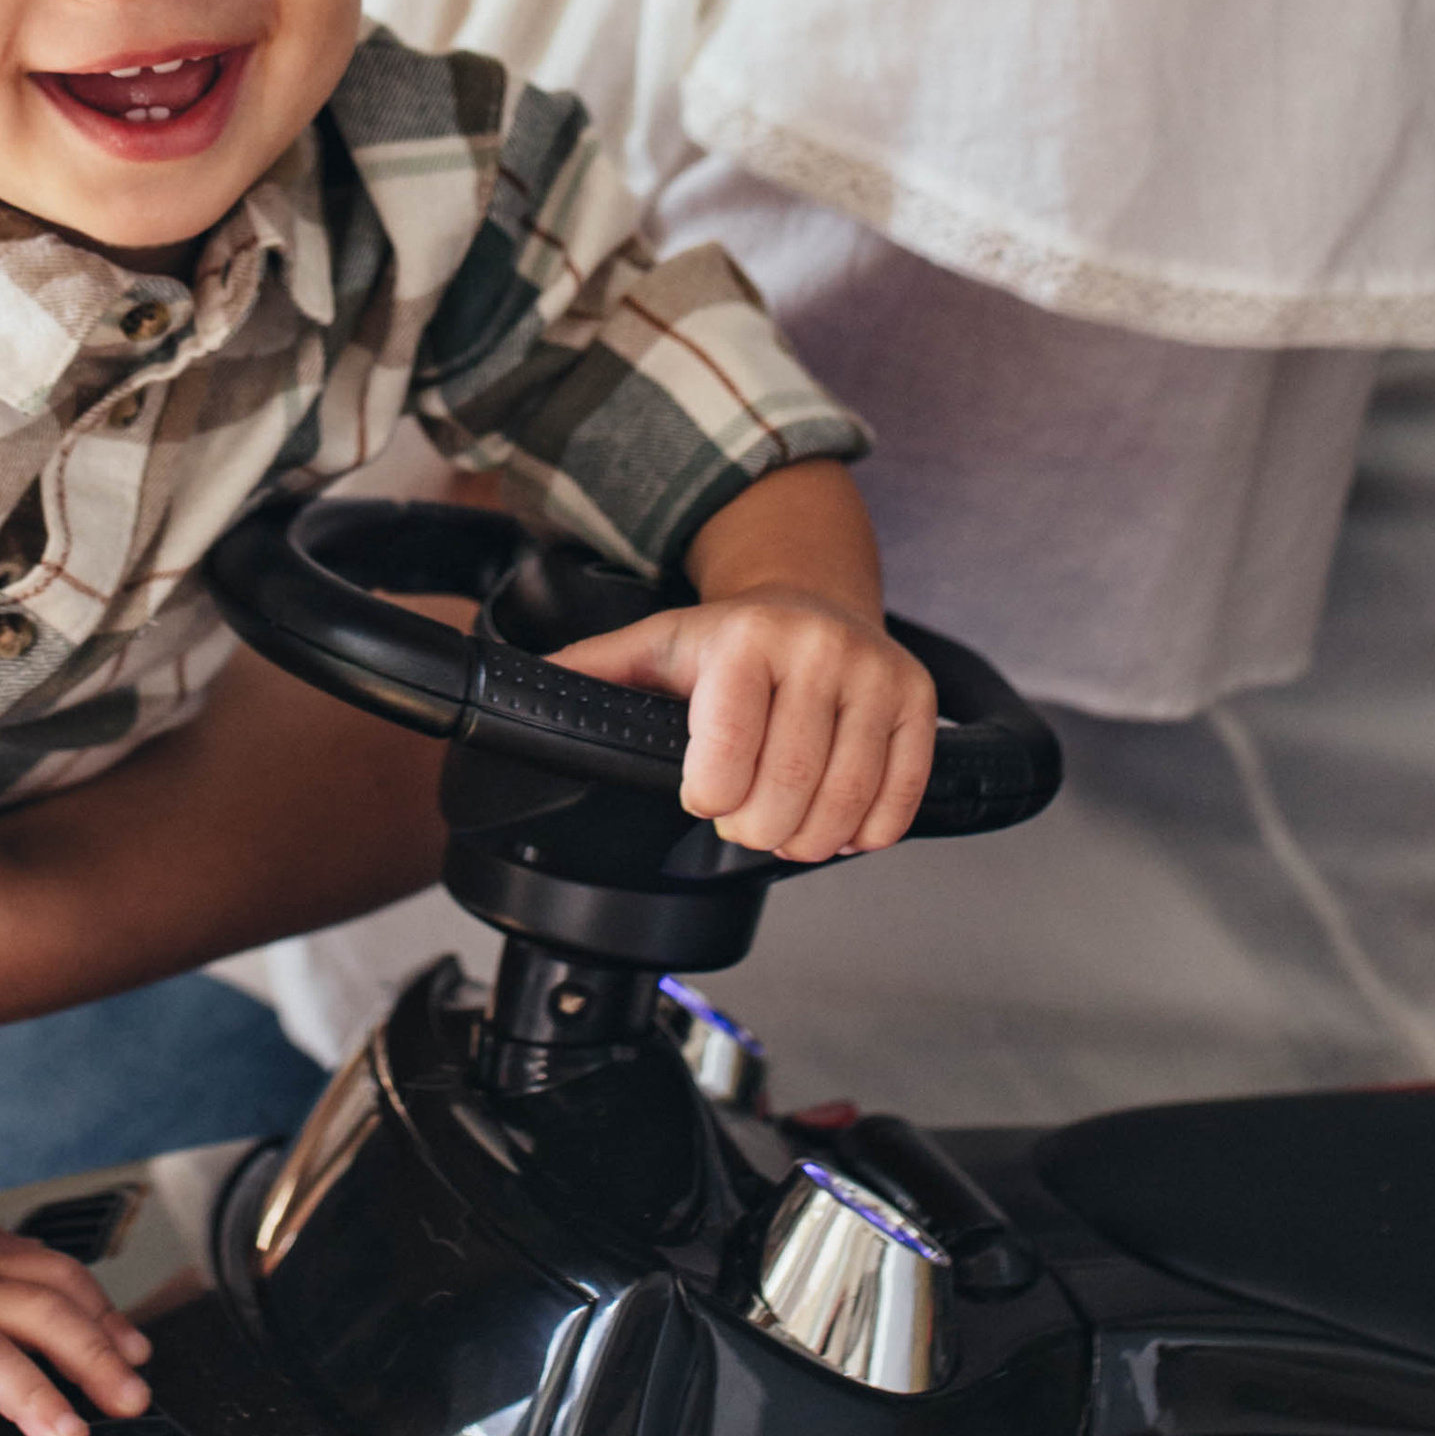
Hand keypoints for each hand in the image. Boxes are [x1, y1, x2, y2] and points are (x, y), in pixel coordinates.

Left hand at [558, 590, 935, 863]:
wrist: (813, 598)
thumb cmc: (731, 638)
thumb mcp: (655, 645)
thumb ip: (592, 672)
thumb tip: (517, 694)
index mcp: (744, 639)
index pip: (724, 755)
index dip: (708, 795)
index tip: (703, 792)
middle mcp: (817, 649)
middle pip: (785, 792)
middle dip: (754, 827)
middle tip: (744, 815)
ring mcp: (875, 675)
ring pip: (843, 804)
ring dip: (808, 837)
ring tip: (785, 821)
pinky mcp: (918, 702)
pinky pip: (899, 799)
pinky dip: (865, 829)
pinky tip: (838, 815)